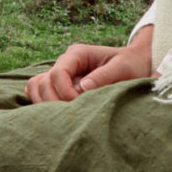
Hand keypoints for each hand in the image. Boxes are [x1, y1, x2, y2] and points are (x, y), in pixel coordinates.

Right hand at [24, 27, 153, 103]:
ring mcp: (62, 74)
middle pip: (43, 82)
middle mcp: (66, 62)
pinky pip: (40, 93)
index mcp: (78, 54)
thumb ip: (102, 77)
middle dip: (52, 102)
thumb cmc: (131, 64)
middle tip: (70, 116)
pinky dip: (42, 104)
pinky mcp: (62, 86)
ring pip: (36, 86)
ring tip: (61, 117)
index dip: (64, 92)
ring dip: (44, 103)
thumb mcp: (122, 68)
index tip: (78, 105)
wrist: (135, 63)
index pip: (58, 73)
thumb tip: (82, 89)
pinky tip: (57, 115)